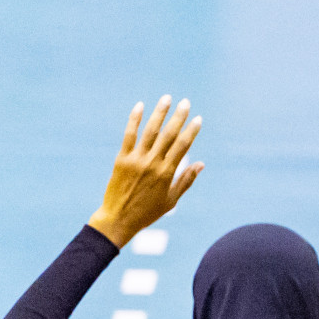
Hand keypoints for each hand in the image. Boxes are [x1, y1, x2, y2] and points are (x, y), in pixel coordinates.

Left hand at [88, 96, 203, 248]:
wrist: (118, 219)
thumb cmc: (147, 212)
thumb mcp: (171, 200)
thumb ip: (186, 180)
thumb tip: (200, 164)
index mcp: (167, 173)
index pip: (182, 146)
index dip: (191, 131)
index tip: (198, 119)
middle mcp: (153, 163)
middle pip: (168, 135)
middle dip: (179, 117)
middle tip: (186, 102)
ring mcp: (136, 160)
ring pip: (150, 131)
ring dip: (159, 113)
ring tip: (167, 99)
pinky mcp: (122, 159)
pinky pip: (129, 135)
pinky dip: (134, 120)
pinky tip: (140, 106)